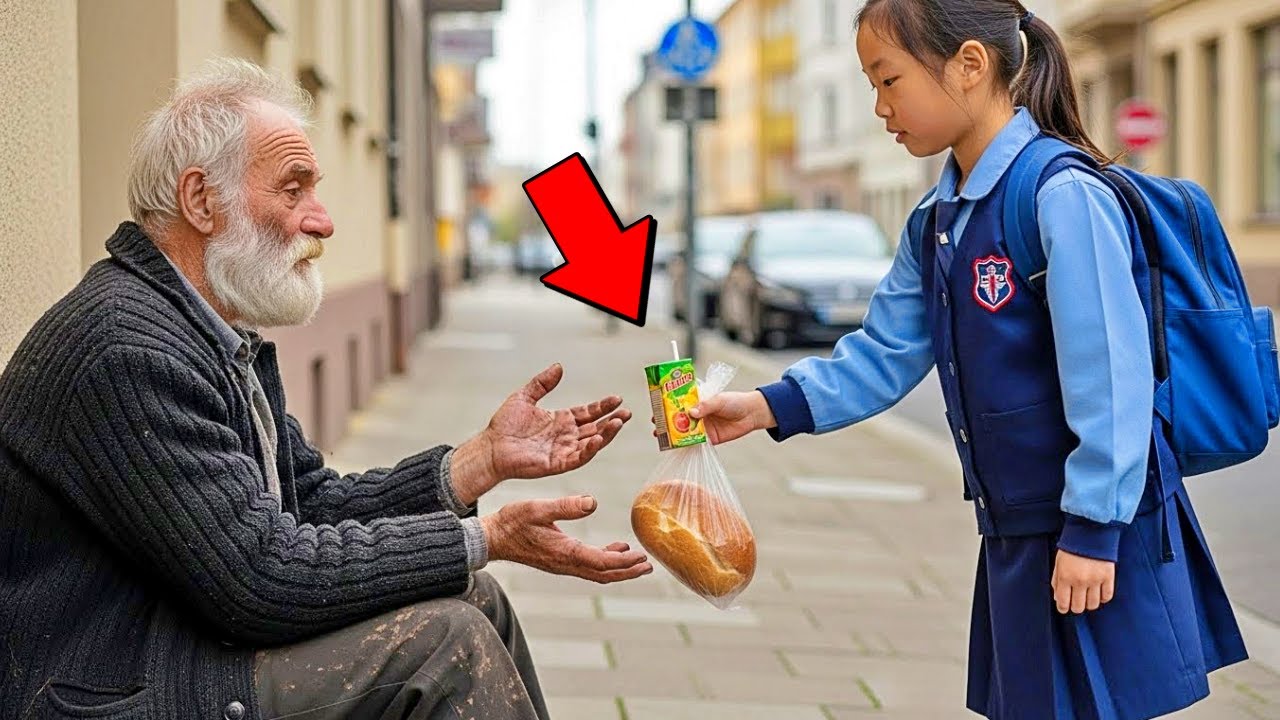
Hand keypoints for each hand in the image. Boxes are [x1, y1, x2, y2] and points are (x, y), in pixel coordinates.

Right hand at [480, 496, 653, 583]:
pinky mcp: (559, 561)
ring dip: (619, 569)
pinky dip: (605, 562)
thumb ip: (565, 506)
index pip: (601, 562)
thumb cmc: (512, 522)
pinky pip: (588, 567)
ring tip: (637, 561)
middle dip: (628, 571)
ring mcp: (562, 565)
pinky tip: (613, 549)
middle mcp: (566, 563)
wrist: (492, 538)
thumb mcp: (537, 508)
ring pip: (597, 573)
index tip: (642, 557)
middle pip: (604, 574)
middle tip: (648, 566)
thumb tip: (592, 502)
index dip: (624, 562)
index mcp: (565, 552)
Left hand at [485, 363, 630, 480]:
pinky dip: (590, 449)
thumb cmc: (504, 426)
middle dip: (612, 421)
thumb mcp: (525, 397)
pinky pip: (578, 457)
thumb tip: (558, 366)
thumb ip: (542, 383)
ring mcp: (563, 450)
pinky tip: (599, 439)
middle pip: (595, 428)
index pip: (588, 413)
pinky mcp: (557, 463)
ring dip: (607, 434)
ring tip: (619, 423)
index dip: (603, 406)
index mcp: (561, 420)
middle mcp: (565, 436)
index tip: (617, 399)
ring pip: (592, 442)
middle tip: (627, 413)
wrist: (491, 446)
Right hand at [652, 390, 774, 444]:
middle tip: (656, 421)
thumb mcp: (719, 399)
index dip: (667, 403)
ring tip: (660, 434)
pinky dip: (684, 444)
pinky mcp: (708, 439)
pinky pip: (693, 442)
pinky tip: (674, 445)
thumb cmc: (734, 402)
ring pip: (683, 430)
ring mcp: (701, 427)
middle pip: (678, 417)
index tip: (657, 404)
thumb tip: (691, 412)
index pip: (679, 401)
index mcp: (697, 400)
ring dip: (671, 433)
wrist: (751, 415)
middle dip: (666, 420)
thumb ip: (706, 405)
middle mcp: (697, 414)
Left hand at [1051, 549, 1115, 613]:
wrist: (1090, 532)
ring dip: (1089, 603)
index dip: (1063, 608)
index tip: (1065, 607)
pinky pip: (1106, 597)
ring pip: (1093, 604)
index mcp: (1065, 577)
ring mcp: (1095, 580)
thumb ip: (1056, 581)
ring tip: (1087, 596)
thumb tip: (1058, 598)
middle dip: (1075, 607)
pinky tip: (1098, 593)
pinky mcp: (1108, 577)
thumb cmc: (1072, 546)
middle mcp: (1080, 581)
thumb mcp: (1058, 562)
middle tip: (1076, 601)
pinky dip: (1102, 598)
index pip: (1063, 603)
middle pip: (1078, 607)